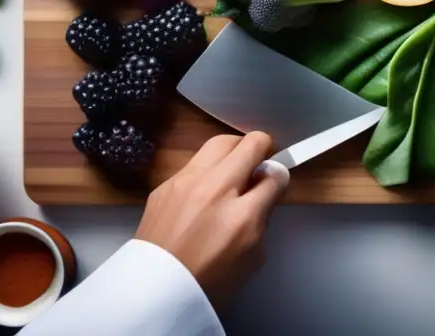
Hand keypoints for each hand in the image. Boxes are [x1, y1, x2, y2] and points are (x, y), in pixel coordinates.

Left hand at [135, 132, 288, 306]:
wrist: (155, 291)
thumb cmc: (208, 280)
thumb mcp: (253, 256)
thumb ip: (263, 216)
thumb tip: (266, 190)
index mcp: (243, 215)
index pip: (275, 175)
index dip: (279, 177)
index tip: (275, 181)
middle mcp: (215, 190)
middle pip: (249, 143)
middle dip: (260, 149)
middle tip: (259, 163)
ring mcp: (186, 182)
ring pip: (219, 143)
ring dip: (233, 151)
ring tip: (234, 168)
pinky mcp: (165, 184)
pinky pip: (194, 163)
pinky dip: (206, 169)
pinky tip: (205, 189)